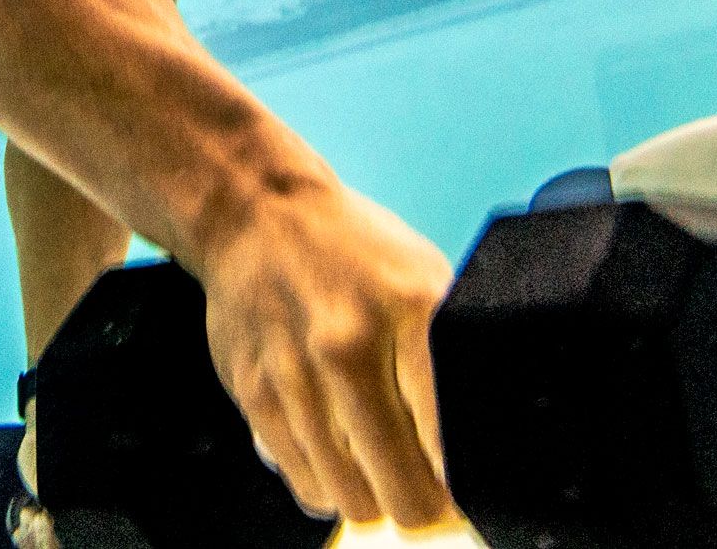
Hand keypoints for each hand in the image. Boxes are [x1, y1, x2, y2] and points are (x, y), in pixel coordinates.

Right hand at [195, 181, 461, 530]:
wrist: (257, 213)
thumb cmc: (353, 248)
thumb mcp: (423, 276)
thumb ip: (448, 352)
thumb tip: (464, 449)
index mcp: (409, 312)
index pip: (445, 443)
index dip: (453, 485)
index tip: (452, 491)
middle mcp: (347, 346)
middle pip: (399, 490)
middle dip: (415, 504)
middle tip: (418, 491)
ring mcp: (295, 374)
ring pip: (347, 497)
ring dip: (366, 494)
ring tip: (372, 463)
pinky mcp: (253, 392)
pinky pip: (300, 480)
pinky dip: (322, 480)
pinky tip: (332, 449)